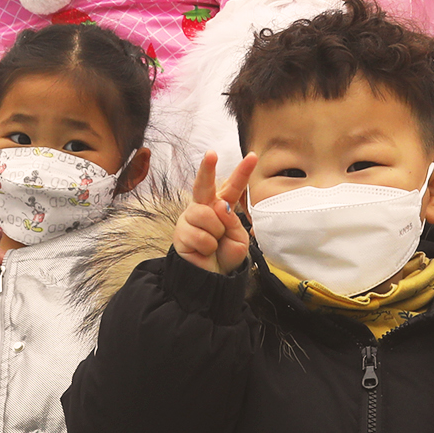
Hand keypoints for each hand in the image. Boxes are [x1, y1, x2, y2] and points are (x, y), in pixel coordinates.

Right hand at [175, 151, 255, 273]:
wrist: (212, 278)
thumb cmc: (225, 255)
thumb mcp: (238, 239)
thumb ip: (232, 221)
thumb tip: (219, 206)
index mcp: (222, 206)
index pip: (233, 187)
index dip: (243, 172)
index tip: (253, 156)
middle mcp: (205, 208)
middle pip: (204, 184)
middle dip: (207, 168)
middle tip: (211, 154)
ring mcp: (190, 218)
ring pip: (207, 215)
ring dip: (216, 233)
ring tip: (213, 243)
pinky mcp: (180, 232)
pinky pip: (200, 234)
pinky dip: (207, 246)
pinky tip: (203, 250)